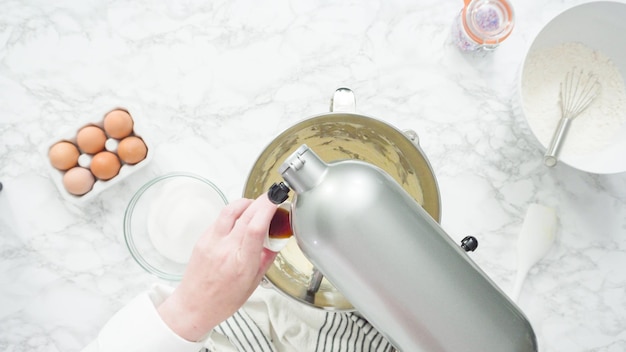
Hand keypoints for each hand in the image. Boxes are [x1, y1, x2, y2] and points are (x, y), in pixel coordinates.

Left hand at [157, 193, 278, 340]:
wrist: (194, 306)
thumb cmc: (223, 300)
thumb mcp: (254, 282)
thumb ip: (266, 258)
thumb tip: (276, 240)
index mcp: (242, 263)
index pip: (255, 228)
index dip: (267, 209)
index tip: (276, 200)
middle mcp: (225, 250)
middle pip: (245, 214)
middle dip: (261, 201)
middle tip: (271, 199)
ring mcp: (211, 242)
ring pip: (230, 210)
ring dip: (246, 202)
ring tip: (255, 206)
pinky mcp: (202, 239)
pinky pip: (220, 219)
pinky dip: (233, 213)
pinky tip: (239, 220)